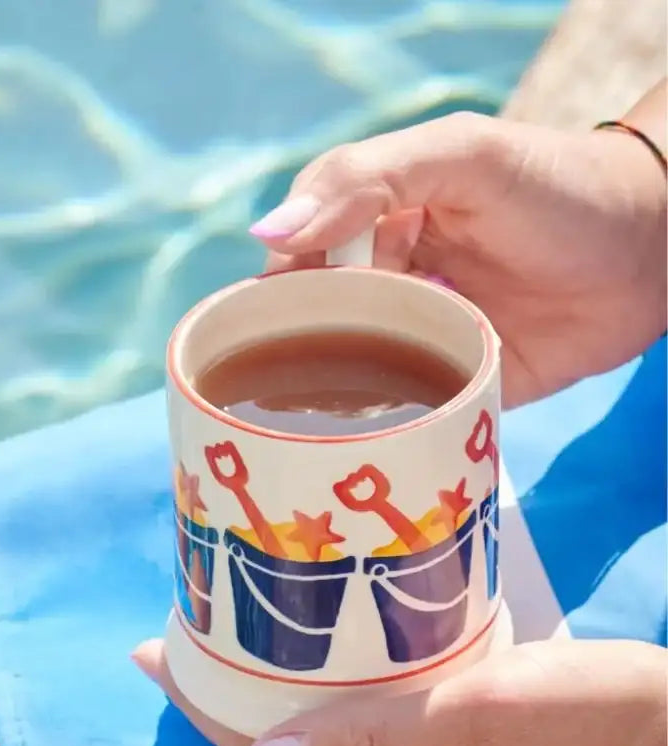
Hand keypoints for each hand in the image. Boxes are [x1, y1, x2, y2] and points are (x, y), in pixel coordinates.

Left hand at [132, 638, 666, 745]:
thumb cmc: (593, 723)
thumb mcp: (484, 720)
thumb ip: (374, 742)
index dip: (202, 706)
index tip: (151, 650)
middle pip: (276, 744)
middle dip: (221, 693)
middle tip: (181, 626)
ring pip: (312, 731)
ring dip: (264, 686)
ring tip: (228, 631)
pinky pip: (354, 719)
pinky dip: (316, 685)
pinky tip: (315, 650)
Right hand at [249, 110, 666, 407]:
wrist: (652, 254)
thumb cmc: (560, 189)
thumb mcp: (461, 158)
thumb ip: (365, 179)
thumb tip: (265, 233)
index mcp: (375, 222)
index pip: (297, 258)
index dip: (276, 289)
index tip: (261, 325)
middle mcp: (387, 281)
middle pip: (316, 322)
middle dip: (295, 353)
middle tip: (283, 387)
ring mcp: (417, 336)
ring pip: (348, 372)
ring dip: (327, 397)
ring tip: (303, 429)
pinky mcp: (449, 384)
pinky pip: (400, 411)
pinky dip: (375, 425)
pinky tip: (353, 443)